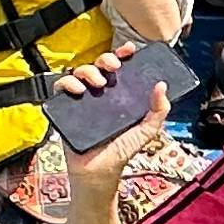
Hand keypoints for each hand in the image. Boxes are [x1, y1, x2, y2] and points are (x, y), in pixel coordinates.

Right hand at [52, 46, 167, 195]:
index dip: (123, 54)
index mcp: (119, 95)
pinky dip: (67, 83)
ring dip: (88, 70)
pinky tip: (78, 91)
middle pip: (99, 65)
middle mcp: (100, 94)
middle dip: (106, 59)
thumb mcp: (145, 131)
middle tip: (113, 67)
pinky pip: (61, 88)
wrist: (98, 174)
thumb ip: (158, 111)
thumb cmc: (120, 153)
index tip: (129, 49)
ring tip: (98, 84)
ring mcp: (82, 100)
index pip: (120, 68)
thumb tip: (162, 85)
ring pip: (79, 72)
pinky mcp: (65, 109)